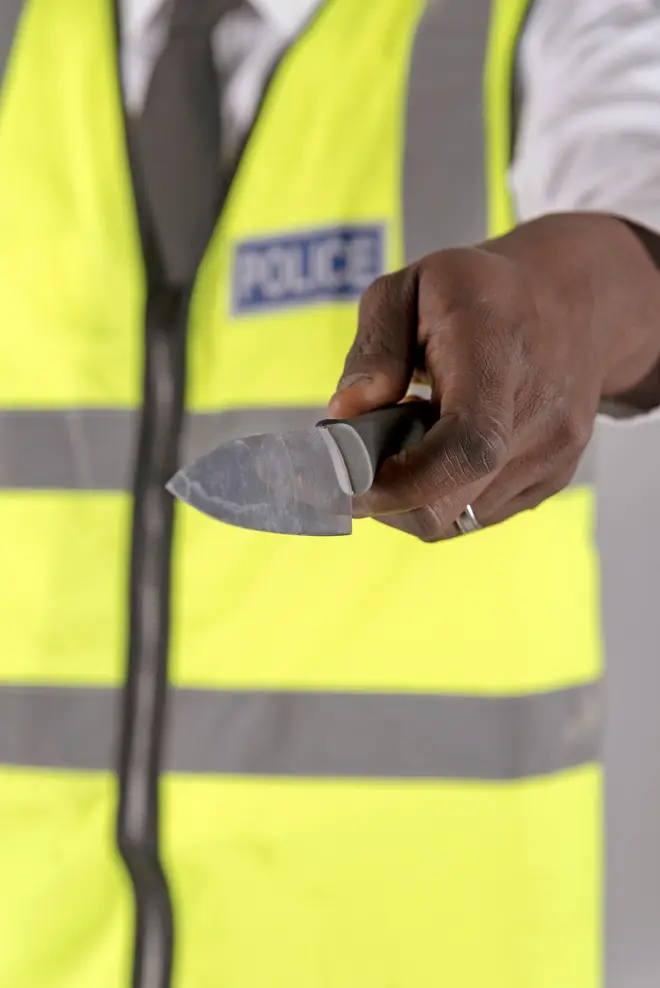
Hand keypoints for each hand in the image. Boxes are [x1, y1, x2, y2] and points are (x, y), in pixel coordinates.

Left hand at [328, 214, 659, 539]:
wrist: (573, 303)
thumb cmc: (479, 292)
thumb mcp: (410, 286)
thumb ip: (374, 347)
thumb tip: (346, 414)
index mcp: (497, 354)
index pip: (465, 446)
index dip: (400, 483)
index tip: (348, 483)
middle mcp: (539, 412)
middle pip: (451, 501)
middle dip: (388, 495)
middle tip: (361, 458)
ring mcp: (553, 453)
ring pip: (457, 518)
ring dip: (414, 495)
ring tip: (408, 441)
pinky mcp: (553, 478)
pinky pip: (479, 515)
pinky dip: (444, 496)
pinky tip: (441, 449)